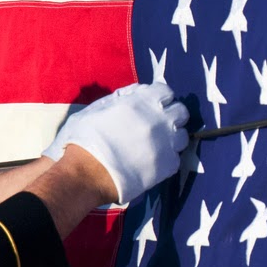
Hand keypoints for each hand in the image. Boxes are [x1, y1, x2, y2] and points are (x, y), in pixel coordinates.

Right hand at [44, 82, 188, 203]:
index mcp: (142, 102)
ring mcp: (166, 143)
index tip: (153, 106)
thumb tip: (135, 93)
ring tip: (158, 145)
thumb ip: (119, 98)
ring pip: (183, 136)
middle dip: (171, 116)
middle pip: (181, 112)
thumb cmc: (83, 139)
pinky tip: (153, 161)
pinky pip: (176, 158)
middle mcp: (160, 120)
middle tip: (159, 124)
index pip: (166, 92)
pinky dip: (167, 159)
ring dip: (173, 138)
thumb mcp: (95, 108)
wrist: (85, 174)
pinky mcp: (167, 166)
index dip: (159, 98)